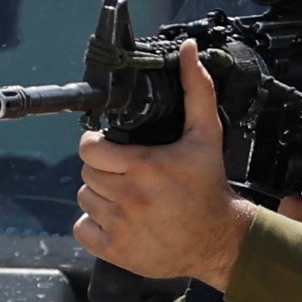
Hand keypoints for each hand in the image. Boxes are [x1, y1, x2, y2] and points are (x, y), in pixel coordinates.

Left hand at [72, 47, 251, 288]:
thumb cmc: (210, 186)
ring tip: (125, 196)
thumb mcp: (206, 135)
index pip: (90, 149)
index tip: (110, 148)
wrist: (220, 240)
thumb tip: (189, 50)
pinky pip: (82, 229)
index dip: (97, 146)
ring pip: (84, 199)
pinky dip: (94, 224)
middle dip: (103, 170)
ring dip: (100, 196)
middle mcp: (130, 197)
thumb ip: (196, 90)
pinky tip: (118, 219)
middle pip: (87, 174)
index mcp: (145, 166)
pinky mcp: (116, 251)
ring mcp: (121, 226)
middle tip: (126, 173)